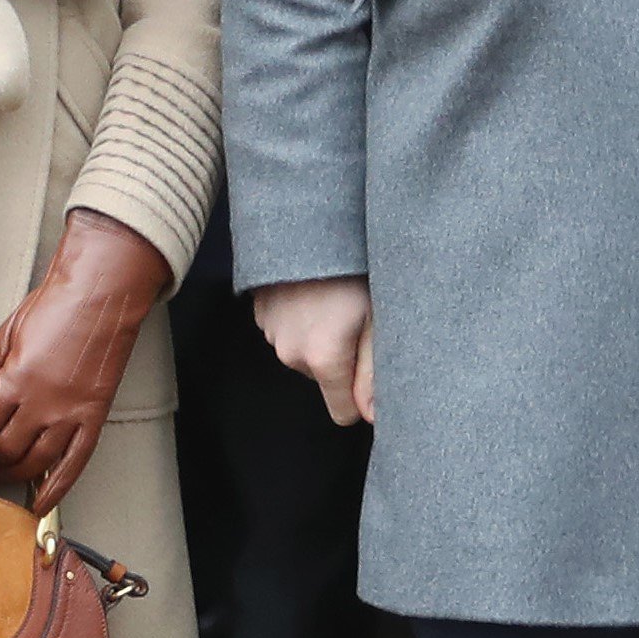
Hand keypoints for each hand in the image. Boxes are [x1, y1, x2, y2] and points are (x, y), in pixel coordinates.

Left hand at [0, 212, 169, 514]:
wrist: (100, 294)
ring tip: (5, 466)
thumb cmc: (54, 307)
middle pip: (3, 450)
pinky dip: (56, 489)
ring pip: (34, 463)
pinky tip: (41, 502)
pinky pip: (73, 465)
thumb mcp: (6, 337)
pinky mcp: (93, 418)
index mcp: (15, 382)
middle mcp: (42, 405)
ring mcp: (70, 415)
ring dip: (13, 471)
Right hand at [255, 275, 374, 425]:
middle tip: (356, 319)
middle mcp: (291, 354)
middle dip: (342, 360)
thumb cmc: (351, 267)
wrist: (308, 221)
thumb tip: (372, 416)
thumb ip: (374, 375)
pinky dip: (301, 320)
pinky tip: (313, 292)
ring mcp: (271, 333)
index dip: (361, 396)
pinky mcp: (261, 313)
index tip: (372, 369)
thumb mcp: (377, 319)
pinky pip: (288, 332)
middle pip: (325, 379)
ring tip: (334, 300)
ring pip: (305, 354)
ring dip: (319, 337)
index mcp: (322, 360)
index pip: (343, 413)